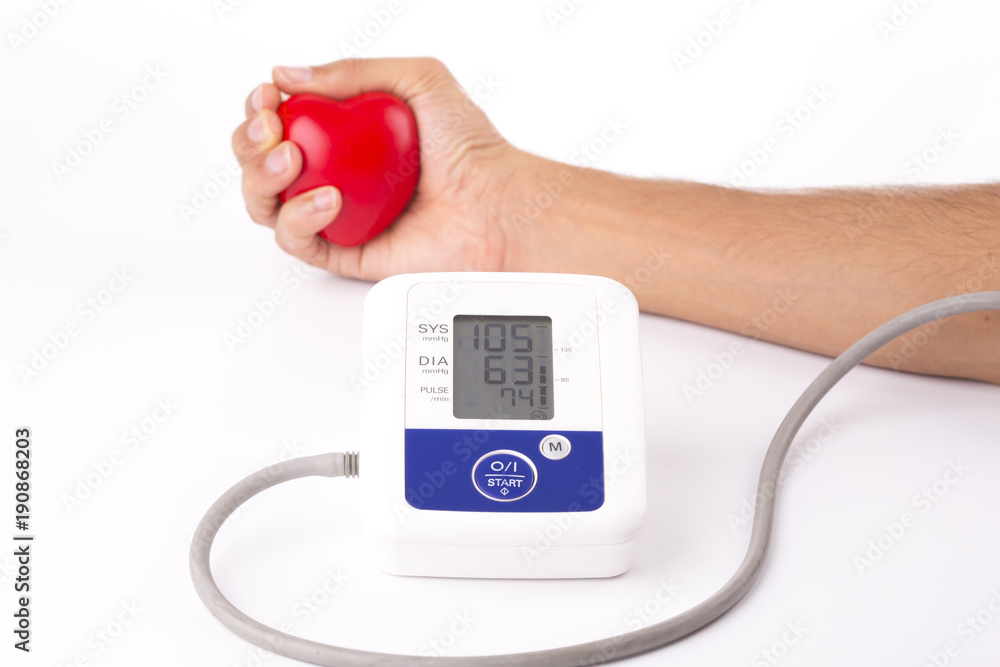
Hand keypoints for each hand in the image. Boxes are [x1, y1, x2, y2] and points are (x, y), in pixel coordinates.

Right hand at [232, 57, 530, 279]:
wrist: (494, 204)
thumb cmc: (469, 148)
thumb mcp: (417, 79)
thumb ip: (353, 70)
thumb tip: (289, 73)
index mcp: (344, 135)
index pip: (282, 121)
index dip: (261, 110)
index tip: (268, 98)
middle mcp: (335, 174)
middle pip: (261, 162)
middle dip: (249, 144)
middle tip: (272, 131)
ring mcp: (337, 214)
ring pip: (268, 204)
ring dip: (262, 181)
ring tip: (291, 163)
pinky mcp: (345, 251)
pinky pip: (300, 241)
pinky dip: (299, 220)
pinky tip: (326, 200)